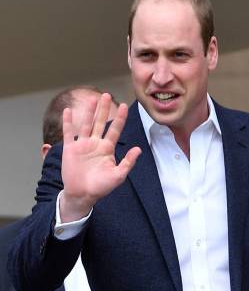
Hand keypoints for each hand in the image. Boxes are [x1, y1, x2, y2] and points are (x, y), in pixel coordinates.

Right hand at [60, 93, 140, 221]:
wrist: (83, 194)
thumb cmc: (101, 187)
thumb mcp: (118, 175)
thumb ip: (128, 162)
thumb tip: (138, 149)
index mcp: (107, 148)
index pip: (115, 130)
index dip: (120, 118)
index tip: (124, 106)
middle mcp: (95, 144)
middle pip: (101, 123)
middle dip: (104, 109)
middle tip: (107, 95)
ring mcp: (83, 145)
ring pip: (86, 125)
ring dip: (89, 112)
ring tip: (92, 99)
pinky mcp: (70, 149)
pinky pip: (68, 133)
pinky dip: (68, 122)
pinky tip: (68, 111)